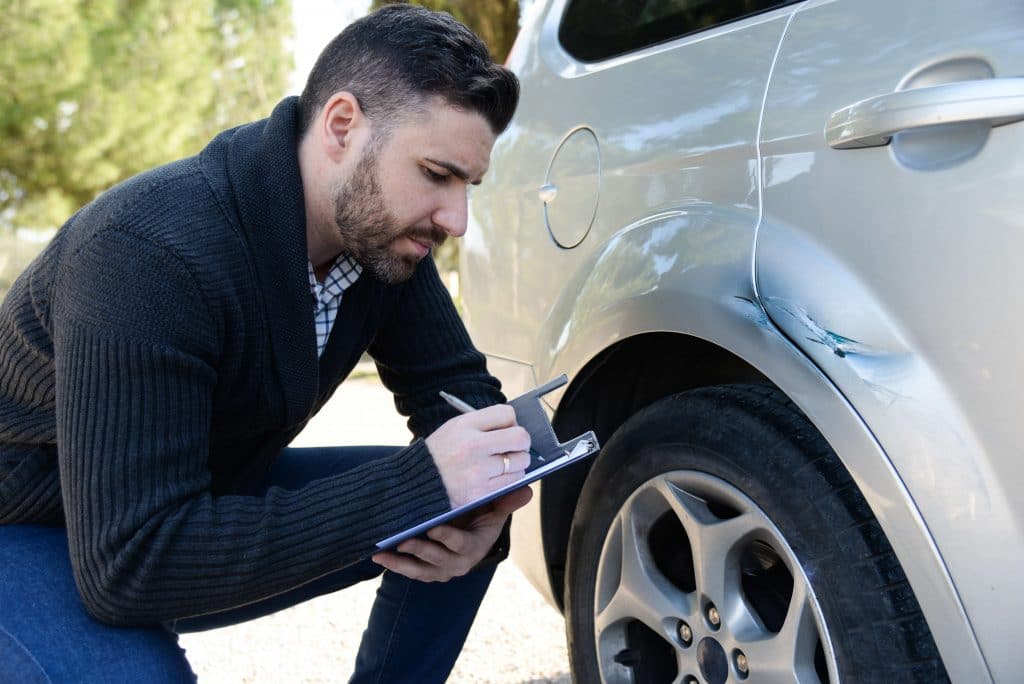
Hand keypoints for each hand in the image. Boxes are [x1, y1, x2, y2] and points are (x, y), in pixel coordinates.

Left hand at [371, 487, 532, 580]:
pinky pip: (410, 572)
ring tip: (383, 553)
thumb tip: (526, 489)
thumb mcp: (494, 508)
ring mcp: (442, 569)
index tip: (433, 528)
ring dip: (401, 563)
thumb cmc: (481, 514)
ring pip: (421, 570)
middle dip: (420, 551)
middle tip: (403, 541)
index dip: (447, 538)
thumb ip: (506, 500)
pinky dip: (394, 565)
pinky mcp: (427, 571)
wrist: (472, 529)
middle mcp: (459, 562)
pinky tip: (378, 556)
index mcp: (476, 546)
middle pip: (438, 560)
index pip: (462, 545)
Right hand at [424, 404, 531, 507]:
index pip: (506, 414)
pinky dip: (511, 479)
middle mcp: (473, 445)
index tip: (506, 429)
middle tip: (513, 448)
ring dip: (517, 463)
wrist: (415, 485)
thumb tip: (513, 427)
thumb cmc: (437, 456)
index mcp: (465, 425)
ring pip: (520, 461)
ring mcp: (479, 470)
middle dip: (521, 442)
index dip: (511, 422)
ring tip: (502, 465)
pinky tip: (498, 477)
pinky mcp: (481, 492)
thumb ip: (482, 424)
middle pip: (520, 437)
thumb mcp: (453, 429)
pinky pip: (513, 482)